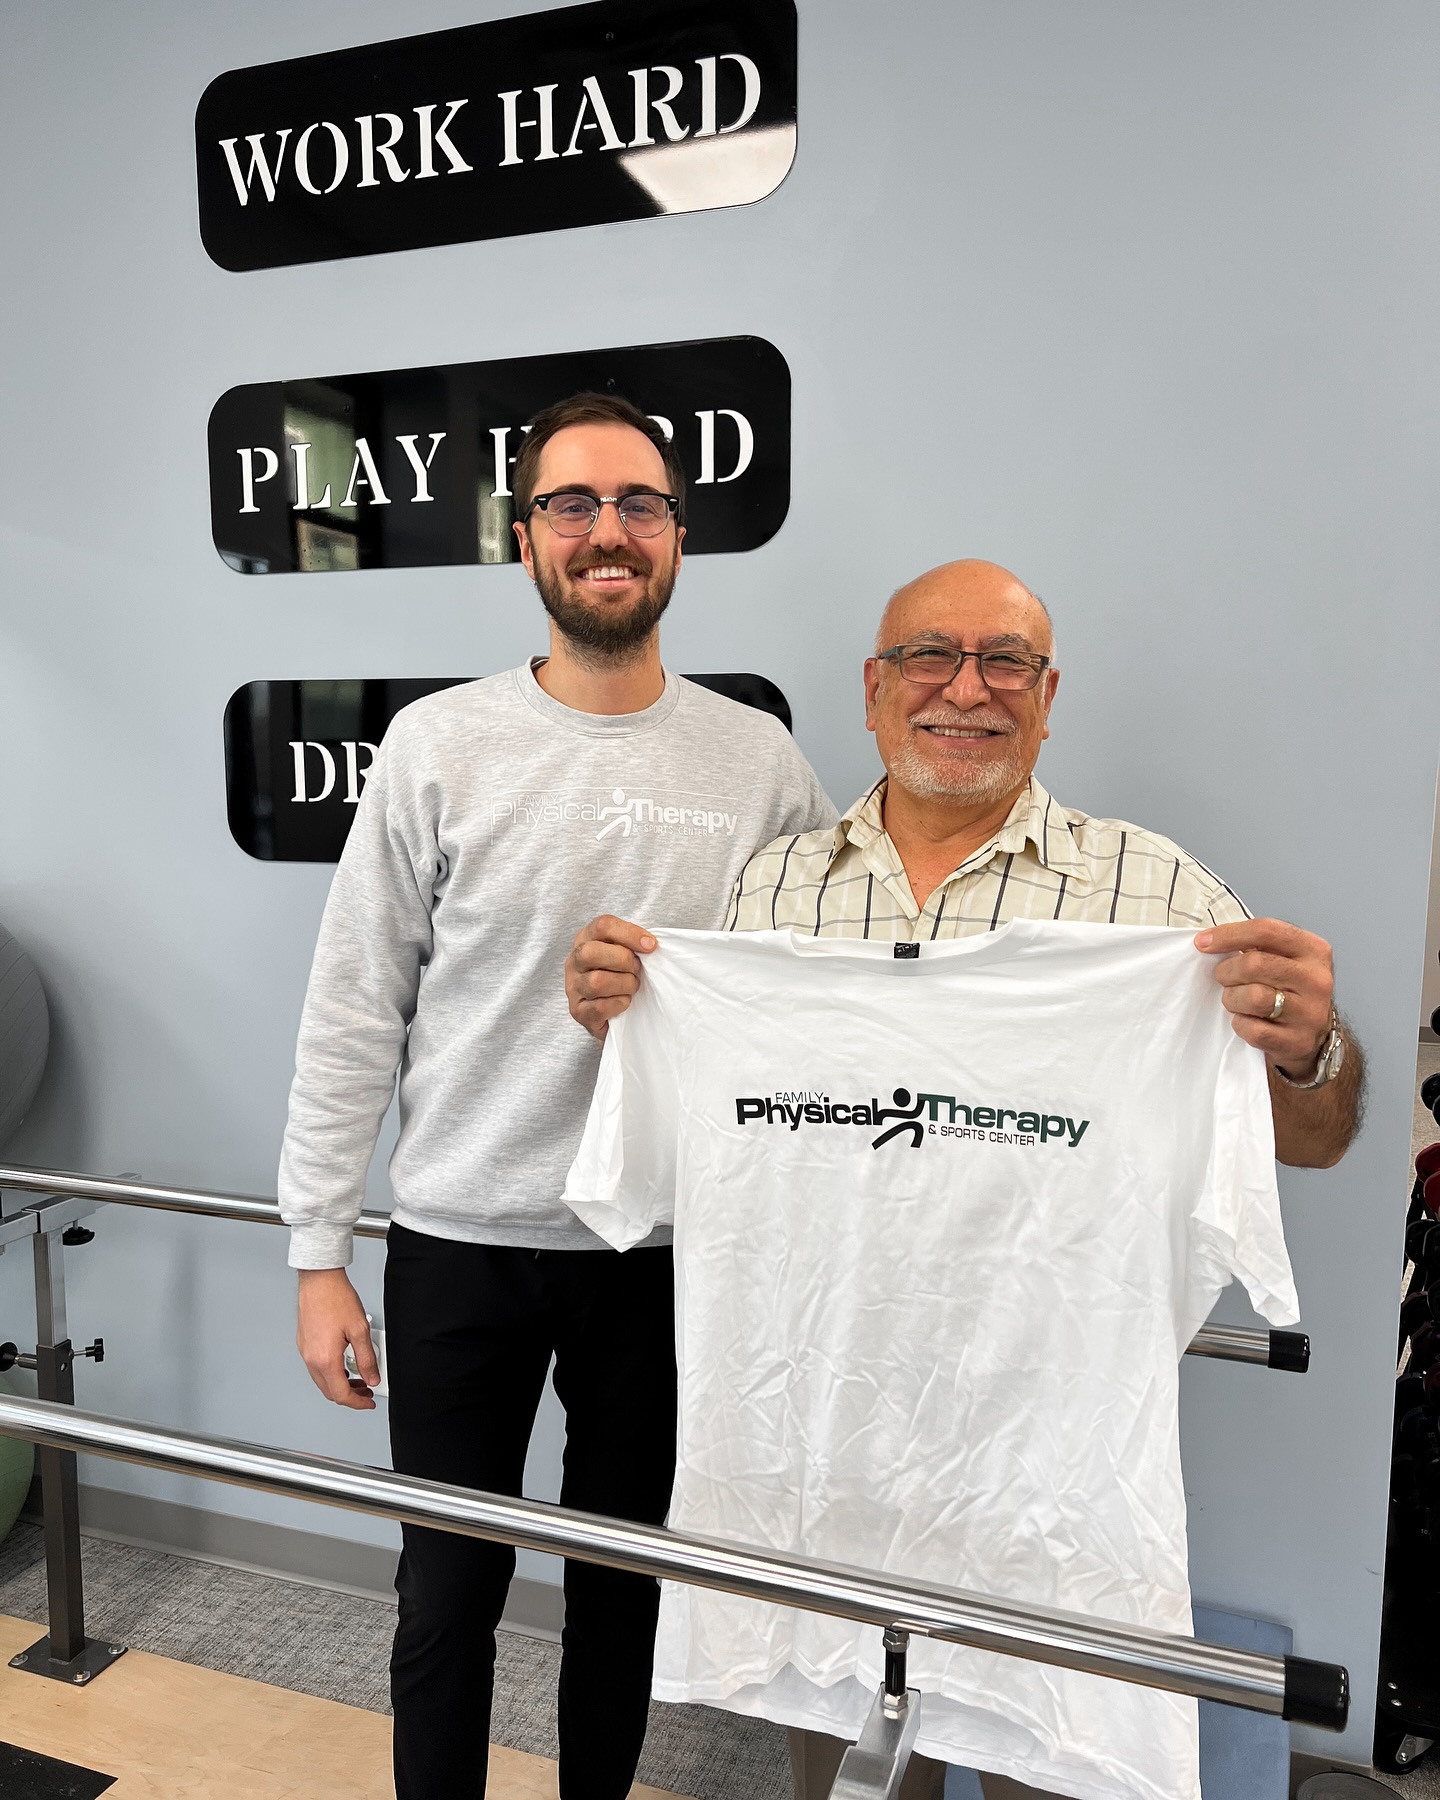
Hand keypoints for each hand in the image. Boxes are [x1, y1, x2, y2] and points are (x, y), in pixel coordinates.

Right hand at [297, 1267, 378, 1409]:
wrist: (319, 1280)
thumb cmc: (336, 1299)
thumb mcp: (360, 1330)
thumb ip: (367, 1358)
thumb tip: (372, 1377)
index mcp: (325, 1359)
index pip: (341, 1394)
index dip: (357, 1402)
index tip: (368, 1402)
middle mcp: (311, 1359)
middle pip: (330, 1391)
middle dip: (349, 1396)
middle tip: (366, 1392)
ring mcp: (305, 1352)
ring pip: (322, 1381)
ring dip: (340, 1384)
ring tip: (358, 1379)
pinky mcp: (304, 1344)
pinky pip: (317, 1368)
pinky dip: (331, 1373)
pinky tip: (344, 1365)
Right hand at [565, 915, 656, 1040]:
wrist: (610, 1011)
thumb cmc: (621, 974)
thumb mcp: (625, 951)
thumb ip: (634, 943)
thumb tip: (650, 944)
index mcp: (586, 938)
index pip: (603, 926)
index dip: (630, 933)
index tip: (651, 945)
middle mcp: (574, 961)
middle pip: (591, 952)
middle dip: (623, 961)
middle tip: (637, 969)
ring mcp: (573, 987)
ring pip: (597, 982)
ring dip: (624, 984)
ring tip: (632, 986)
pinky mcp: (577, 1011)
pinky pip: (599, 1007)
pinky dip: (619, 1004)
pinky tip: (624, 1001)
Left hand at [1194, 918, 1333, 1077]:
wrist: (1315, 1033)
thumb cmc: (1288, 989)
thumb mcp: (1283, 958)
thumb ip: (1255, 945)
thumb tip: (1209, 941)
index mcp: (1314, 950)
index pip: (1266, 931)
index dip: (1229, 934)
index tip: (1203, 942)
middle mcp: (1317, 979)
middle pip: (1254, 964)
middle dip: (1227, 972)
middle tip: (1224, 978)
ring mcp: (1310, 1013)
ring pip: (1254, 997)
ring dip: (1232, 999)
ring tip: (1236, 1000)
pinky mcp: (1298, 1041)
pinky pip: (1253, 1030)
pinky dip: (1241, 1025)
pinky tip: (1247, 1021)